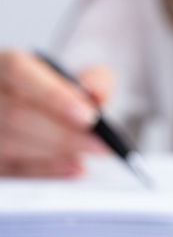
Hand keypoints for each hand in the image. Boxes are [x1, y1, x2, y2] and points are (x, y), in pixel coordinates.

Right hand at [0, 50, 113, 176]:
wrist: (32, 109)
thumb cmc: (51, 93)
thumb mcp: (74, 81)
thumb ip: (92, 81)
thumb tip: (97, 91)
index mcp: (2, 66)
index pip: (19, 72)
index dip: (54, 95)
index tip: (88, 115)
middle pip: (17, 114)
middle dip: (63, 134)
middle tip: (99, 145)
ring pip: (11, 143)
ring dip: (55, 154)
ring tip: (86, 155)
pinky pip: (13, 169)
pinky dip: (46, 171)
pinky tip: (73, 168)